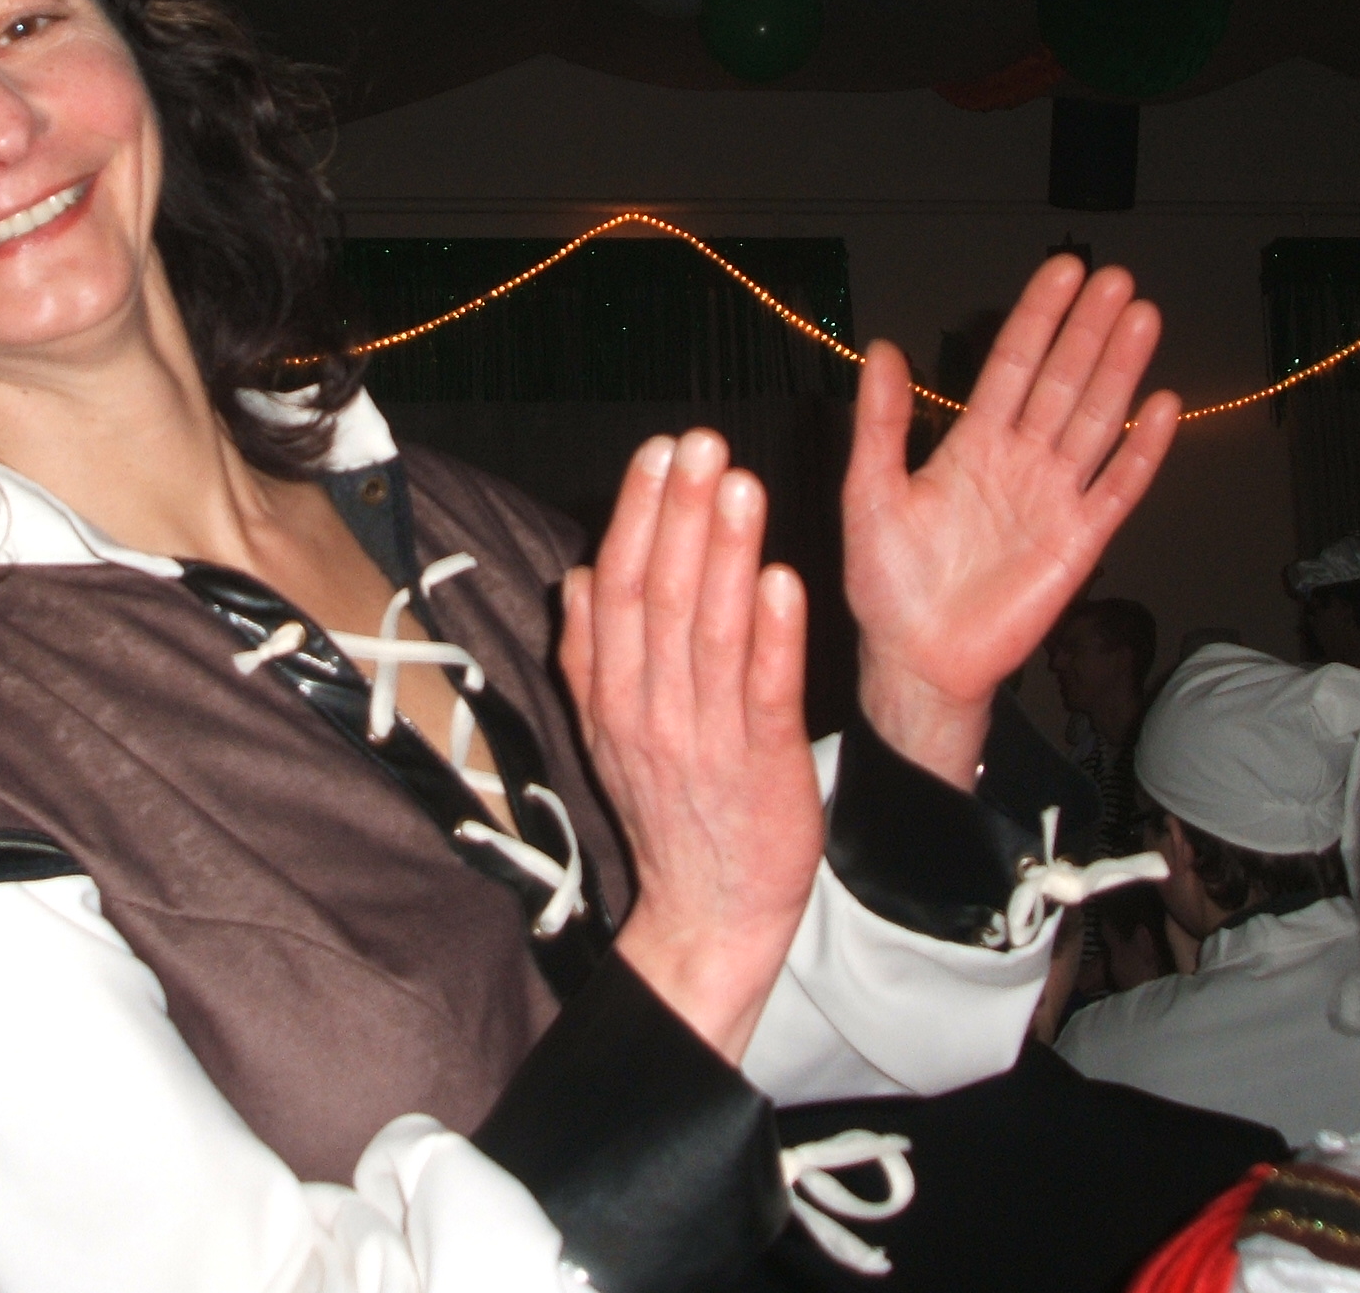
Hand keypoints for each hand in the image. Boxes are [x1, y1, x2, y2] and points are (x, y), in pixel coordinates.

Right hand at [561, 430, 819, 1062]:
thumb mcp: (606, 734)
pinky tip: (782, 580)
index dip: (638, 516)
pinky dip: (773, 636)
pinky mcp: (764, 765)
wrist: (708, 916)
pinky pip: (765, 692)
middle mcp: (651, 710)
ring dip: (726, 555)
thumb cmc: (667, 813)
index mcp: (612, 696)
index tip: (657, 453)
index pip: (618, 588)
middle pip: (661, 596)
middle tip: (701, 444)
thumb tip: (577, 577)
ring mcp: (706, 737)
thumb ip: (589, 654)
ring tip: (741, 486)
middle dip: (680, 514)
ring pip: (712, 632)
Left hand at [844, 257, 1179, 787]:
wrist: (916, 659)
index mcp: (971, 445)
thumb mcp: (870, 492)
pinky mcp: (1080, 541)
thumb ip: (882, 423)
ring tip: (1143, 316)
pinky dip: (1140, 448)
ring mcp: (1053, 499)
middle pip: (1062, 381)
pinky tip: (1161, 404)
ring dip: (1120, 370)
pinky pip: (1118, 487)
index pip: (1011, 365)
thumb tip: (883, 349)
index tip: (1063, 272)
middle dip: (1088, 330)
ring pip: (1094, 420)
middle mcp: (1019, 462)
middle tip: (1116, 278)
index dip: (1038, 318)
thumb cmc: (887, 583)